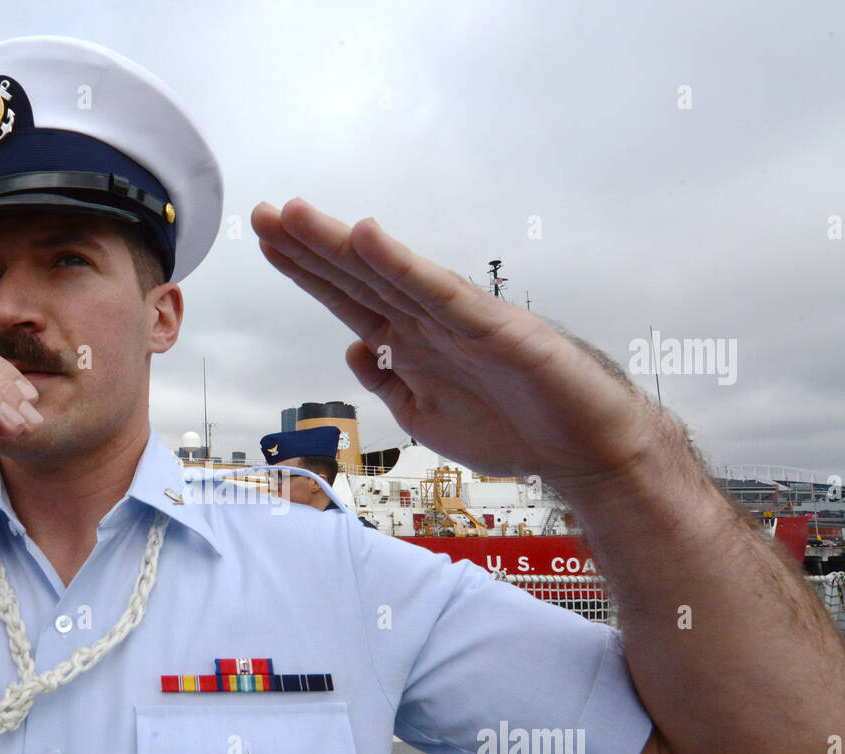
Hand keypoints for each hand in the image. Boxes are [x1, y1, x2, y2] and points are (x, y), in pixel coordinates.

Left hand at [250, 199, 663, 489]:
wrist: (581, 450)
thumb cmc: (511, 428)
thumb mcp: (423, 415)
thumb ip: (385, 383)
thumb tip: (351, 347)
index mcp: (409, 344)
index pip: (348, 297)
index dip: (306, 270)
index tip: (267, 241)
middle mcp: (427, 322)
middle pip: (357, 277)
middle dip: (307, 246)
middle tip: (262, 213)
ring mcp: (457, 320)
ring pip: (388, 275)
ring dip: (340, 244)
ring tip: (296, 214)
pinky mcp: (491, 326)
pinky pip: (438, 293)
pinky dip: (402, 265)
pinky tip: (370, 237)